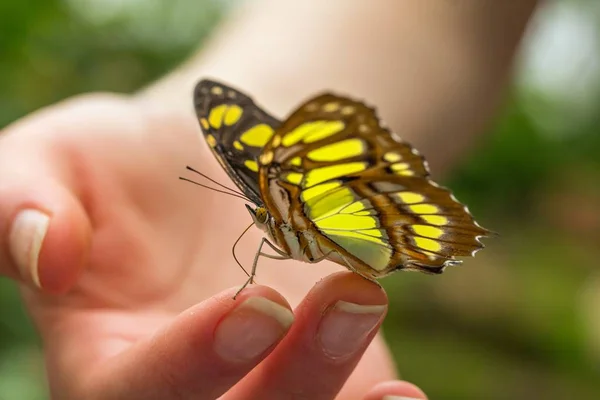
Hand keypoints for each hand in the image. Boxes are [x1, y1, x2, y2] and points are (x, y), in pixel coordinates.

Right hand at [0, 93, 425, 399]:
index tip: (252, 303)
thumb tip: (46, 251)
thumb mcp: (53, 155)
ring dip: (338, 384)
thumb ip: (19, 199)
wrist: (212, 161)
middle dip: (291, 380)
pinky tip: (400, 392)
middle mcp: (185, 389)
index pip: (130, 396)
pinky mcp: (316, 375)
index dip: (190, 362)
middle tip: (344, 297)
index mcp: (103, 360)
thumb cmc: (123, 160)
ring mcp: (254, 384)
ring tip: (368, 305)